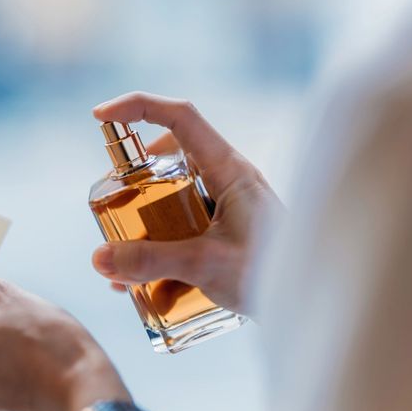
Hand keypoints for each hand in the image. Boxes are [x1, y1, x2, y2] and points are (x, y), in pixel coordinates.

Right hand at [91, 92, 283, 312]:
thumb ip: (152, 261)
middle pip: (167, 159)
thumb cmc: (273, 275)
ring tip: (124, 260)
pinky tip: (140, 285)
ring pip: (169, 198)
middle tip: (113, 208)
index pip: (181, 117)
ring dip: (141, 223)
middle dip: (132, 182)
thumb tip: (99, 258)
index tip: (101, 116)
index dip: (138, 107)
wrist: (312, 303)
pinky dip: (157, 249)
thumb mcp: (206, 265)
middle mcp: (225, 180)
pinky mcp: (222, 233)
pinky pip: (180, 229)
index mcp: (228, 169)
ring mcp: (224, 207)